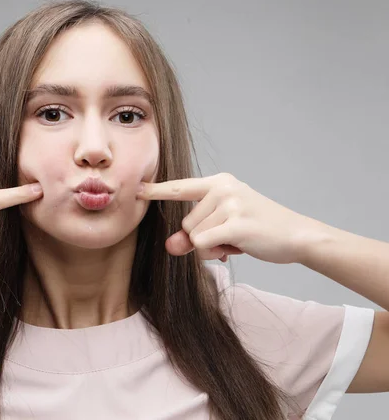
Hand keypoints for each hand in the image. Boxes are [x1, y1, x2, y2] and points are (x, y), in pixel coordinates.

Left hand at [137, 173, 319, 263]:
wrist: (297, 236)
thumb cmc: (258, 230)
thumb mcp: (223, 229)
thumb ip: (193, 235)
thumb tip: (171, 246)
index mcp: (219, 182)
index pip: (180, 187)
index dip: (157, 190)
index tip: (137, 189)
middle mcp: (222, 188)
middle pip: (186, 223)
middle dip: (203, 238)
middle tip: (232, 235)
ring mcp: (230, 202)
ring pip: (194, 236)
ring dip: (212, 246)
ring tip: (238, 238)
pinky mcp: (236, 221)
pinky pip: (203, 243)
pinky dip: (215, 251)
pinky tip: (238, 246)